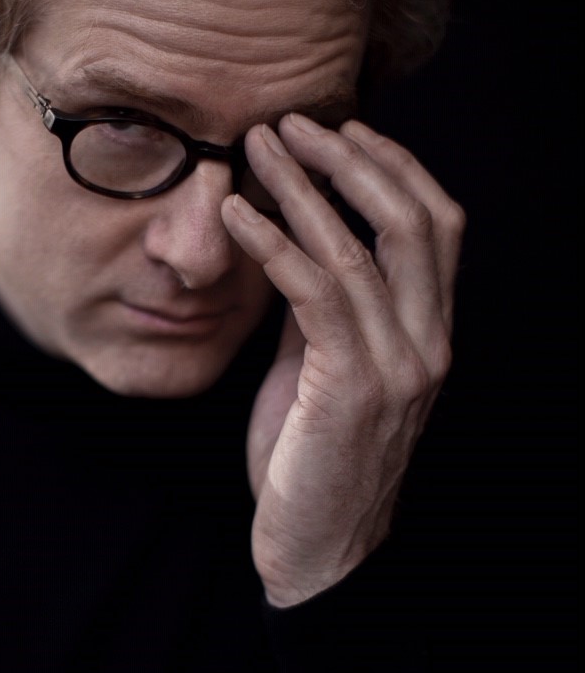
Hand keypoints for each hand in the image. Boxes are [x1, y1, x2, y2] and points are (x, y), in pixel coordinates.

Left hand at [220, 114, 464, 607]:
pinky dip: (274, 244)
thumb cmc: (312, 462)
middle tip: (293, 122)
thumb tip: (296, 243)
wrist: (316, 550)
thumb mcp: (320, 372)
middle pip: (413, 218)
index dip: (392, 166)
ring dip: (305, 187)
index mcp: (429, 334)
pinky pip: (314, 293)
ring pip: (361, 247)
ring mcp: (397, 365)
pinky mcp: (351, 387)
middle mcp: (428, 343)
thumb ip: (321, 312)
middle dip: (354, 158)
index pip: (435, 224)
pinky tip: (237, 215)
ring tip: (258, 147)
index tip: (340, 129)